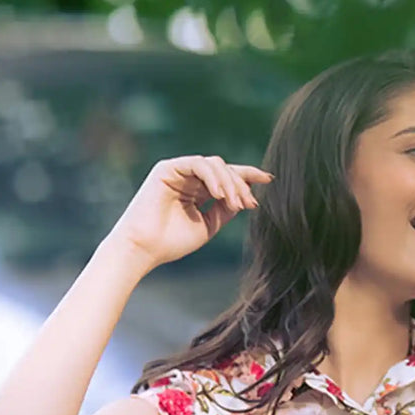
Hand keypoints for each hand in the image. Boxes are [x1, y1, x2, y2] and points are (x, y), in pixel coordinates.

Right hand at [107, 154, 273, 272]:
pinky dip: (212, 177)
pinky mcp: (168, 168)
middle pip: (224, 170)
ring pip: (214, 164)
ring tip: (235, 204)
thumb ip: (225, 210)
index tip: (269, 180)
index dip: (248, 176)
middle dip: (241, 185)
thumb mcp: (208, 226)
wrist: (145, 249)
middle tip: (251, 203)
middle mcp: (189, 178)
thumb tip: (246, 198)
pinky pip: (198, 164)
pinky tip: (220, 195)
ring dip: (230, 183)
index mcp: (198, 190)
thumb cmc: (171, 243)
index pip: (226, 177)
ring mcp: (178, 171)